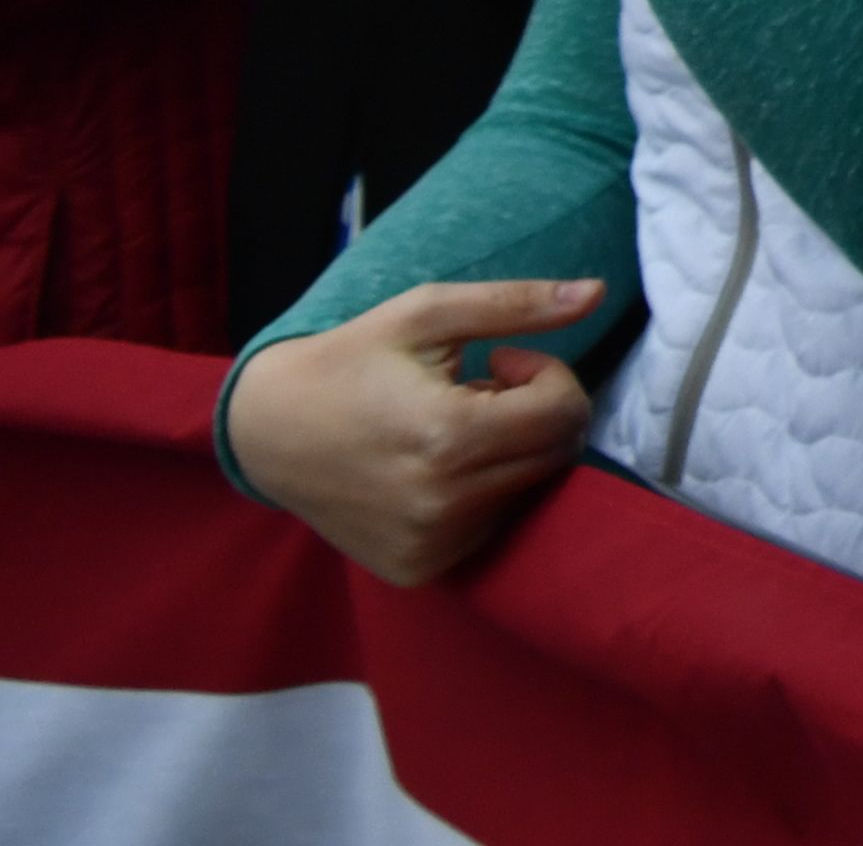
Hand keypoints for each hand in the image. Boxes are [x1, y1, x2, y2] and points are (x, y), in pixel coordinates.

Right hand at [222, 281, 607, 584]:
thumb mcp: (426, 314)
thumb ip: (517, 304)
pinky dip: (483, 491)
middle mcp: (444, 504)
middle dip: (535, 411)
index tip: (501, 359)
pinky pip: (491, 525)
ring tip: (449, 427)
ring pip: (528, 491)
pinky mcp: (419, 568)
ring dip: (509, 451)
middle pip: (555, 454)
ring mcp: (431, 545)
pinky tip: (434, 467)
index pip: (565, 412)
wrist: (265, 433)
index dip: (548, 375)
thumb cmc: (349, 362)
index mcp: (449, 439)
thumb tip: (598, 293)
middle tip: (479, 388)